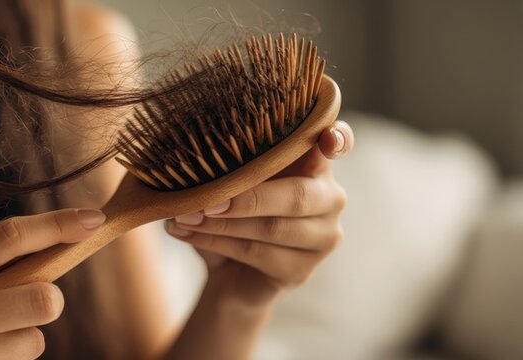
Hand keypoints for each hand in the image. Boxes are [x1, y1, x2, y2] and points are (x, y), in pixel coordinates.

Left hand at [165, 121, 353, 307]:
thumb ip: (228, 165)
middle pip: (297, 196)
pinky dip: (215, 241)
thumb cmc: (231, 213)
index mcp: (314, 165)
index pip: (338, 144)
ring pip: (273, 228)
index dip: (337, 139)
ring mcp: (322, 237)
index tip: (326, 138)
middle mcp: (329, 198)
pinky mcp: (302, 269)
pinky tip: (186, 233)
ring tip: (184, 216)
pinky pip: (257, 253)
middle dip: (246, 197)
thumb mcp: (230, 182)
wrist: (228, 271)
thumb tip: (192, 154)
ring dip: (221, 223)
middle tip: (204, 199)